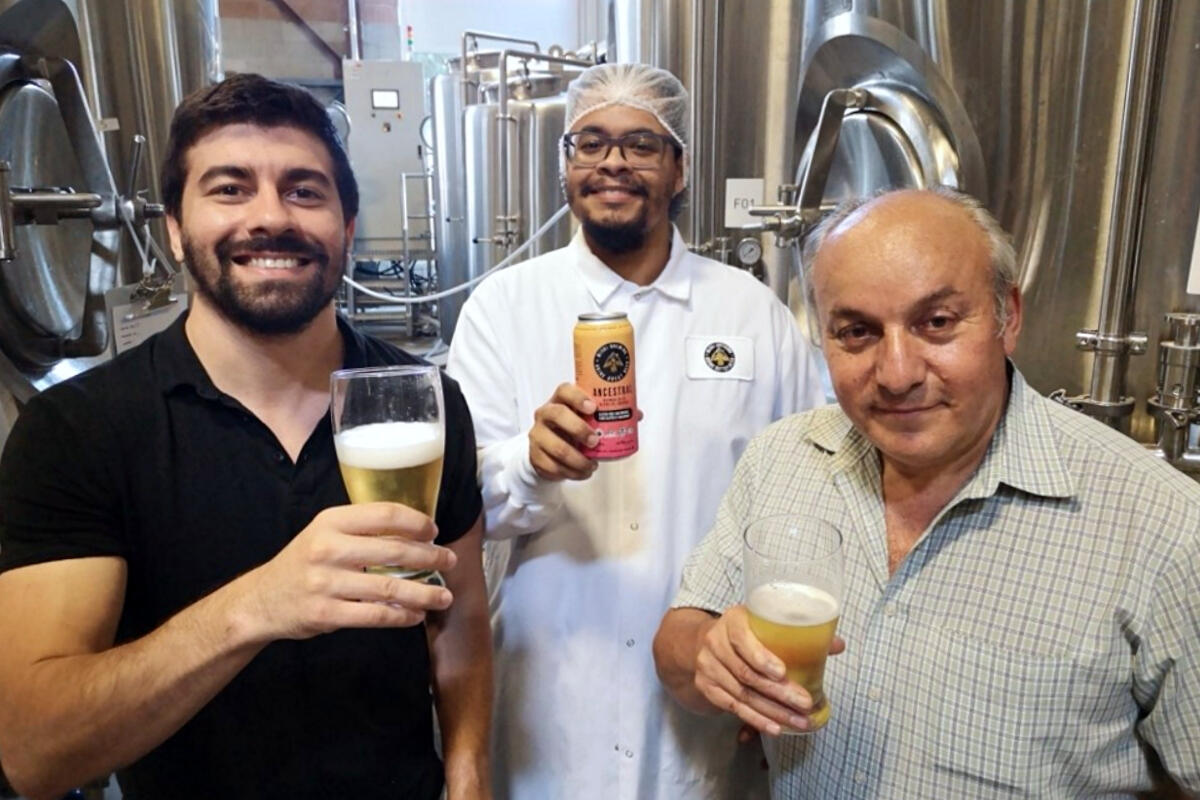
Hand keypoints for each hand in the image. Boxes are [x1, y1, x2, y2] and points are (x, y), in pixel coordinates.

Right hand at [238, 502, 457, 641]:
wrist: (261, 600)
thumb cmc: (304, 562)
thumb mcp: (324, 533)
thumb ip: (361, 529)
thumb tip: (414, 531)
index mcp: (331, 521)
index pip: (385, 514)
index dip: (417, 522)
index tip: (434, 531)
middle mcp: (328, 548)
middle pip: (394, 551)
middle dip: (430, 557)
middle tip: (449, 562)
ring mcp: (326, 583)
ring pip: (389, 589)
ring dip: (424, 593)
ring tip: (444, 597)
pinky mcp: (326, 614)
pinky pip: (374, 616)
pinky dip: (401, 617)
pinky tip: (415, 616)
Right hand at [529, 383, 599, 480]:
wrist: (548, 450)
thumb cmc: (571, 429)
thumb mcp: (586, 419)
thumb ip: (608, 415)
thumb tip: (637, 415)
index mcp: (560, 400)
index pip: (564, 390)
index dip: (578, 397)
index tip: (593, 408)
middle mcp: (545, 414)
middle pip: (557, 414)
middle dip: (579, 429)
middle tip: (596, 442)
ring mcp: (537, 435)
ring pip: (557, 448)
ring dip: (579, 460)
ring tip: (592, 465)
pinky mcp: (535, 456)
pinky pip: (554, 467)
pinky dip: (572, 473)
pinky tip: (582, 473)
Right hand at [693, 605, 844, 735]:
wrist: (709, 640)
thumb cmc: (747, 631)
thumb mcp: (765, 622)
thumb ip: (800, 632)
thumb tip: (837, 645)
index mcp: (732, 620)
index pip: (742, 639)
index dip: (761, 657)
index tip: (783, 672)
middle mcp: (715, 642)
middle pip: (746, 672)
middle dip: (778, 692)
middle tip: (804, 704)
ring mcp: (708, 666)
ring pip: (742, 694)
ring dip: (772, 711)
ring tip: (799, 721)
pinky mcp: (707, 687)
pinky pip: (733, 707)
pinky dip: (755, 719)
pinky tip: (775, 727)